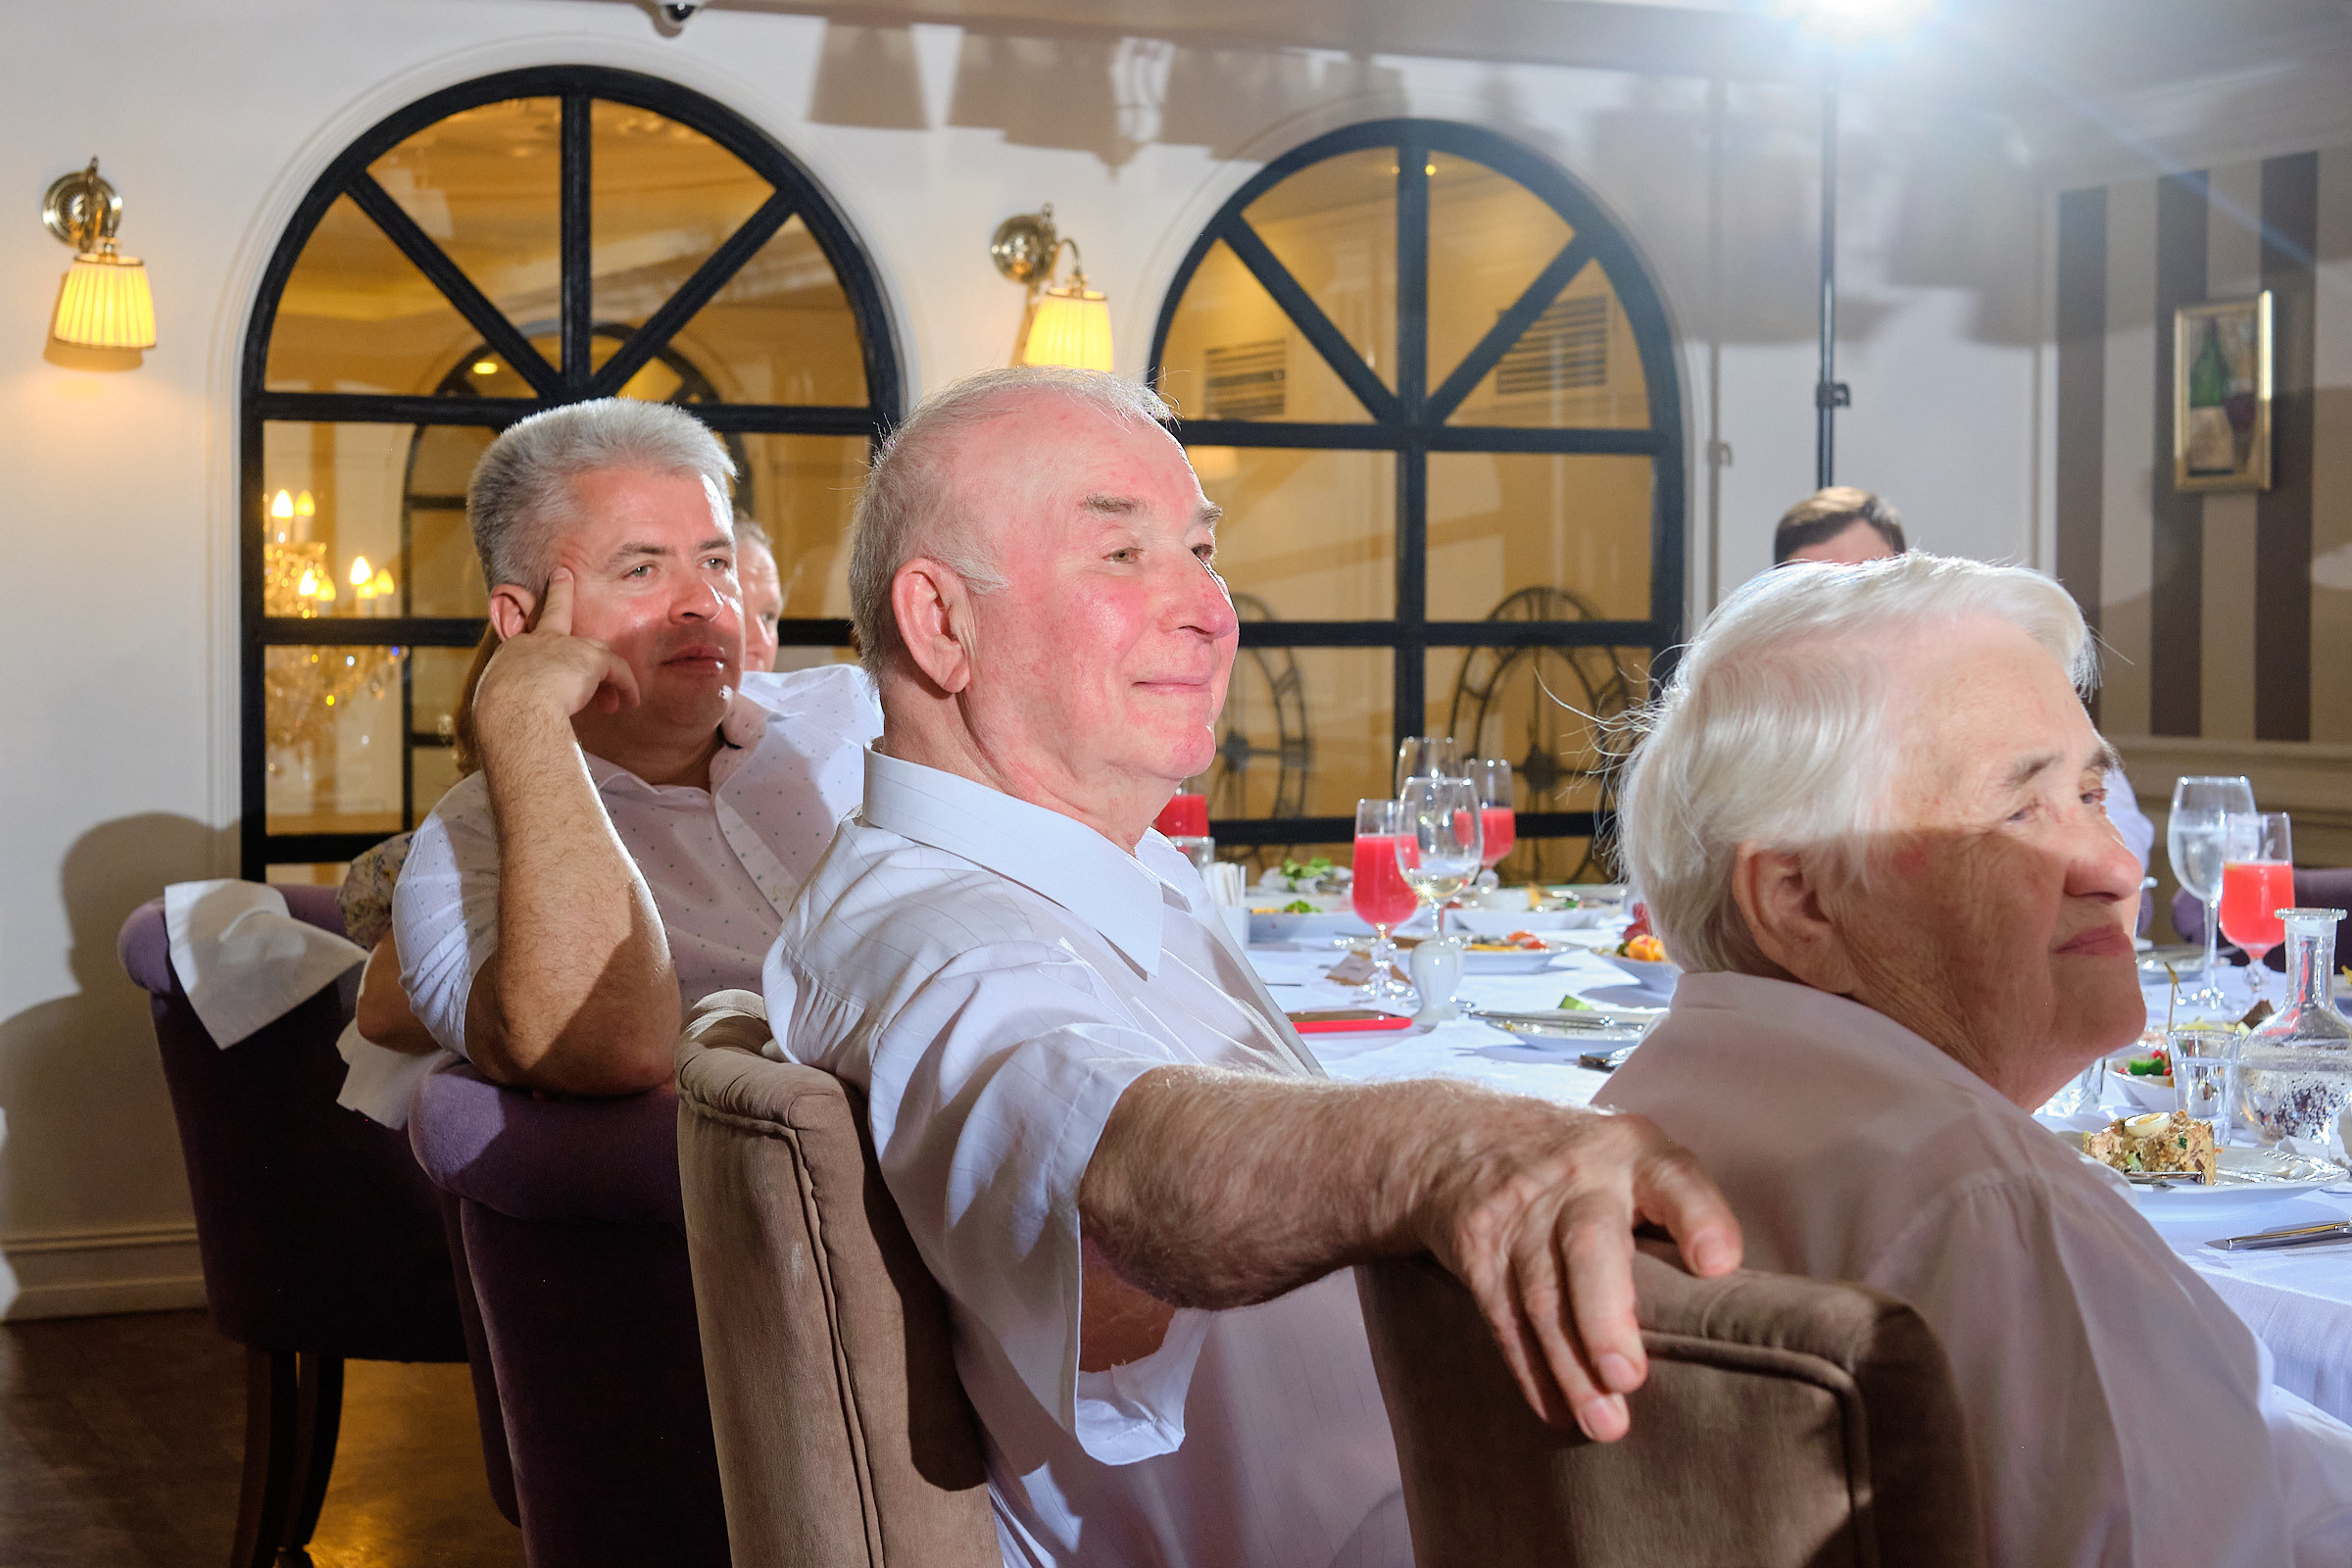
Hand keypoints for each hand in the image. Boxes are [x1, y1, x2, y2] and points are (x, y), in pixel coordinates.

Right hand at [474, 569, 640, 728]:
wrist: (515, 711)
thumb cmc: (501, 718)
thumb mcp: (498, 704)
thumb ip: (510, 701)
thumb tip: (507, 721)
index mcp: (512, 654)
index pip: (526, 641)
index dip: (534, 640)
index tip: (535, 637)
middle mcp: (537, 642)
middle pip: (552, 614)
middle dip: (559, 591)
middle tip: (563, 574)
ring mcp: (564, 645)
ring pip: (595, 651)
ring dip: (609, 673)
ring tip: (620, 695)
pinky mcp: (590, 658)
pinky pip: (616, 671)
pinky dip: (625, 686)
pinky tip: (630, 702)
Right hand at [1415, 1104, 1738, 1441]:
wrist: (1462, 1134)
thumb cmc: (1583, 1167)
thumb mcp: (1632, 1158)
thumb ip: (1674, 1216)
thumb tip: (1729, 1316)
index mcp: (1634, 1153)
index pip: (1674, 1179)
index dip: (1698, 1218)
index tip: (1716, 1264)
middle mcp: (1578, 1177)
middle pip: (1589, 1245)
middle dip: (1606, 1318)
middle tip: (1627, 1378)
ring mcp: (1521, 1212)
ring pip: (1543, 1295)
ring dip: (1571, 1367)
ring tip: (1604, 1422)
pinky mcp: (1478, 1247)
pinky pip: (1504, 1315)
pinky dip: (1530, 1368)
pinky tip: (1556, 1408)